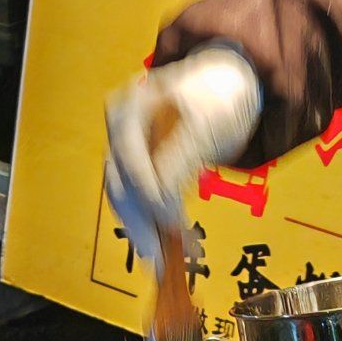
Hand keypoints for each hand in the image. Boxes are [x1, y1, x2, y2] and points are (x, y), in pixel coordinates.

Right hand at [104, 46, 262, 257]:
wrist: (222, 81)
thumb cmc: (216, 95)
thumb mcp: (206, 121)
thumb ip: (181, 157)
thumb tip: (159, 202)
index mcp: (131, 106)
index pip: (130, 159)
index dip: (148, 194)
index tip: (169, 221)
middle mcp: (120, 127)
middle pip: (119, 181)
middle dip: (138, 221)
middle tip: (157, 255)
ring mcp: (124, 145)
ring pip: (122, 195)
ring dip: (141, 228)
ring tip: (159, 258)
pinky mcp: (135, 164)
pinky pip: (135, 196)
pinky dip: (149, 221)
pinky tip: (164, 245)